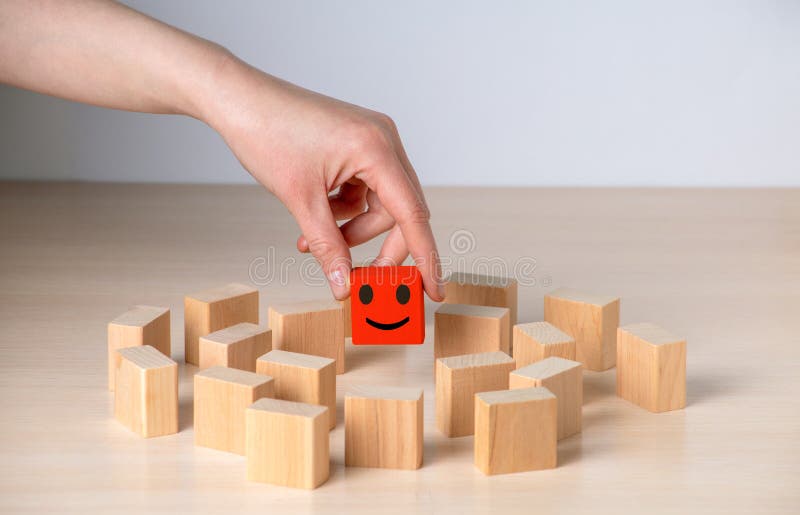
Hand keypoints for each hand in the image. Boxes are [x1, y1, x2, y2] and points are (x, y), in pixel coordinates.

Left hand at [201, 56, 443, 300]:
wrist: (240, 99)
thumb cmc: (267, 133)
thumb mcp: (301, 200)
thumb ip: (327, 246)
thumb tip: (344, 285)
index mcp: (377, 148)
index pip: (412, 214)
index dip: (425, 256)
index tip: (434, 290)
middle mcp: (383, 140)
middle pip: (400, 211)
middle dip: (377, 245)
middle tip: (357, 276)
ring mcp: (372, 140)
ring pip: (380, 203)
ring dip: (352, 229)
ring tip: (314, 240)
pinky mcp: (357, 145)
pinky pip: (364, 190)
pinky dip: (344, 211)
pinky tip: (317, 216)